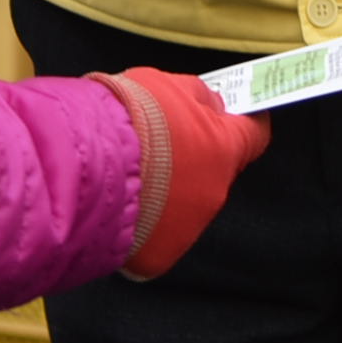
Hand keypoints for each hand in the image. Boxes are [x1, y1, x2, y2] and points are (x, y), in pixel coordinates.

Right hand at [93, 69, 271, 279]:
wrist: (87, 166)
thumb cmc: (129, 120)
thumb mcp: (168, 86)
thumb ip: (196, 98)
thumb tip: (210, 107)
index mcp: (224, 149)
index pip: (254, 135)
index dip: (244, 124)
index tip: (237, 117)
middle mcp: (214, 192)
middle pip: (214, 172)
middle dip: (193, 159)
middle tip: (156, 144)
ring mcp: (188, 228)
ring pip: (184, 205)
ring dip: (167, 191)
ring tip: (128, 174)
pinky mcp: (160, 255)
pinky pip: (157, 233)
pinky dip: (143, 220)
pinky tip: (118, 203)